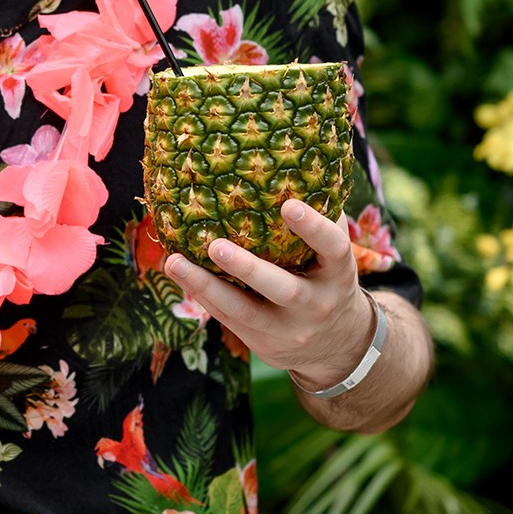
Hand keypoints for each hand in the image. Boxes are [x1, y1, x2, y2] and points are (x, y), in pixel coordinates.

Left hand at [163, 198, 374, 392]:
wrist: (336, 345)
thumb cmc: (326, 280)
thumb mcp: (333, 258)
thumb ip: (320, 221)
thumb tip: (295, 169)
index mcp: (338, 274)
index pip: (333, 248)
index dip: (314, 227)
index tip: (289, 204)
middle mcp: (316, 304)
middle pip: (283, 289)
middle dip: (248, 269)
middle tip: (215, 246)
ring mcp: (288, 329)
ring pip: (243, 311)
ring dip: (205, 285)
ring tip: (174, 262)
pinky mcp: (262, 343)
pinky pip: (228, 318)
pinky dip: (202, 294)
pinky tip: (178, 271)